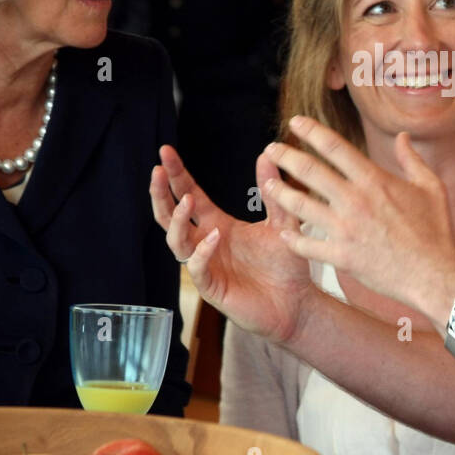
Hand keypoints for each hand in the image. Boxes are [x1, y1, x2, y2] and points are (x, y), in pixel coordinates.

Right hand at [149, 145, 313, 343]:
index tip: (166, 152)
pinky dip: (202, 252)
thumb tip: (266, 154)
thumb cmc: (286, 265)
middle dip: (161, 193)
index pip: (189, 194)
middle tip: (157, 170)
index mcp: (218, 224)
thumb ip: (273, 192)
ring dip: (178, 220)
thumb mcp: (283, 222)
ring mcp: (207, 265)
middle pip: (171, 216)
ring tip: (187, 201)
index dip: (176, 175)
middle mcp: (206, 243)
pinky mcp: (213, 287)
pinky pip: (198, 268)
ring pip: (176, 241)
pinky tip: (213, 237)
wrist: (298, 302)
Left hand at [262, 116, 454, 317]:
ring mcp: (345, 229)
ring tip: (268, 185)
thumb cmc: (436, 231)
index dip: (311, 130)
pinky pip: (306, 245)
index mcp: (374, 180)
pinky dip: (292, 238)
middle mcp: (355, 200)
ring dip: (279, 192)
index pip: (334, 146)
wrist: (435, 274)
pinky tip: (283, 232)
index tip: (296, 123)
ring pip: (299, 205)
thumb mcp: (431, 187)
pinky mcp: (341, 257)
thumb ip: (412, 159)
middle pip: (309, 170)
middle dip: (285, 156)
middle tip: (271, 149)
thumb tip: (403, 137)